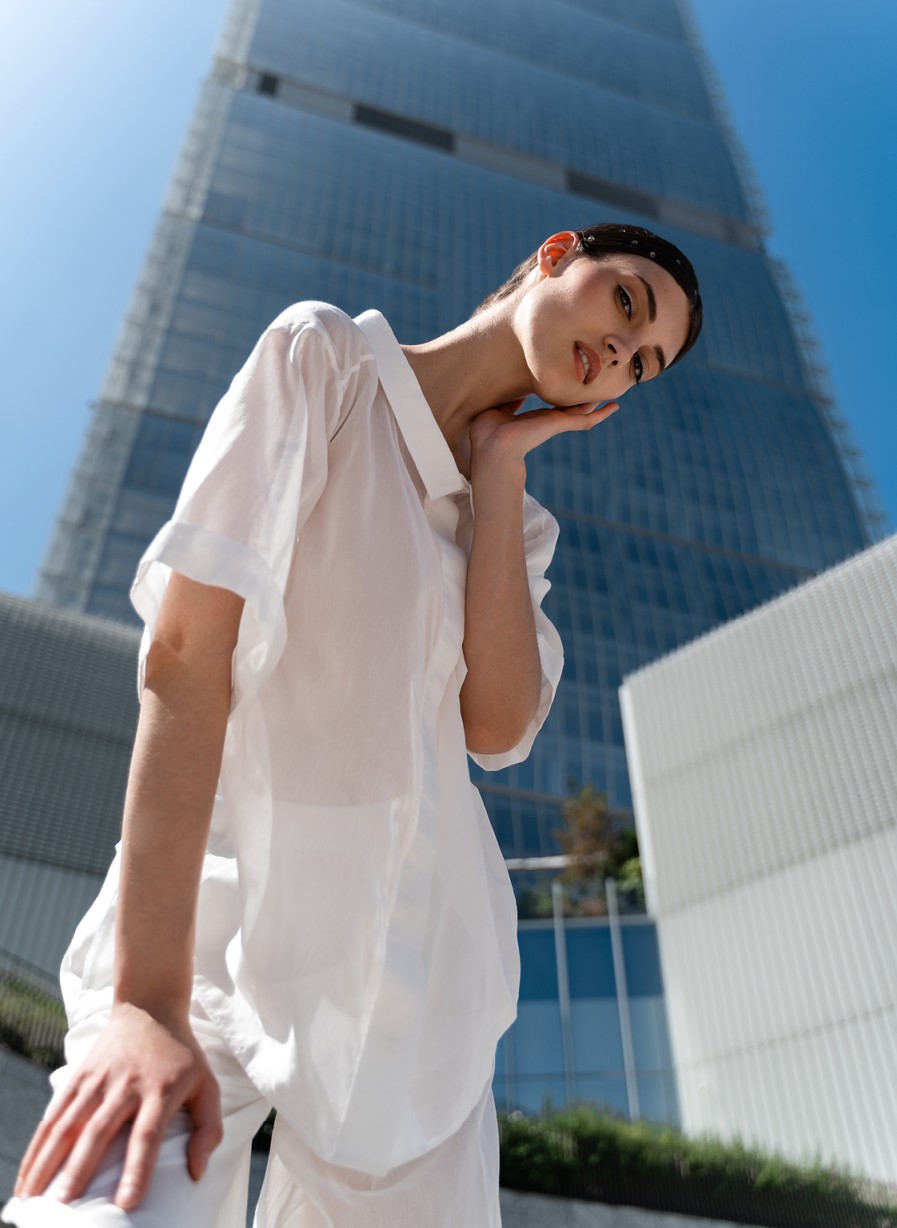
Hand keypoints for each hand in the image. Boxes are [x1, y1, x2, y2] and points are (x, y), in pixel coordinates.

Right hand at [14, 1002, 222, 1210]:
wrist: (151, 1007)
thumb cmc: (182, 1056)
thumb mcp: (207, 1085)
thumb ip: (208, 1129)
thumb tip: (198, 1173)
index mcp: (160, 1091)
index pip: (147, 1134)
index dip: (137, 1168)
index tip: (126, 1202)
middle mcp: (126, 1085)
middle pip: (99, 1131)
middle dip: (79, 1170)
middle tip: (63, 1207)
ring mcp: (98, 1080)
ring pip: (68, 1125)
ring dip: (48, 1163)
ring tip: (32, 1200)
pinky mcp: (78, 1076)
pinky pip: (53, 1116)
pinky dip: (37, 1148)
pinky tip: (27, 1178)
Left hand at [468, 396, 618, 471]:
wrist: (492, 447)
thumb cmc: (488, 434)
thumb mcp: (498, 412)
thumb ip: (509, 404)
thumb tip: (515, 396)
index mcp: (533, 420)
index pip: (552, 409)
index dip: (563, 400)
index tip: (572, 390)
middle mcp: (546, 423)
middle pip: (571, 410)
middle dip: (583, 401)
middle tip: (599, 391)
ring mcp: (554, 425)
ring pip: (582, 414)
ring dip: (597, 406)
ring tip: (614, 398)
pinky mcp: (560, 425)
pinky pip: (585, 419)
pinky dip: (600, 414)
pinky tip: (614, 408)